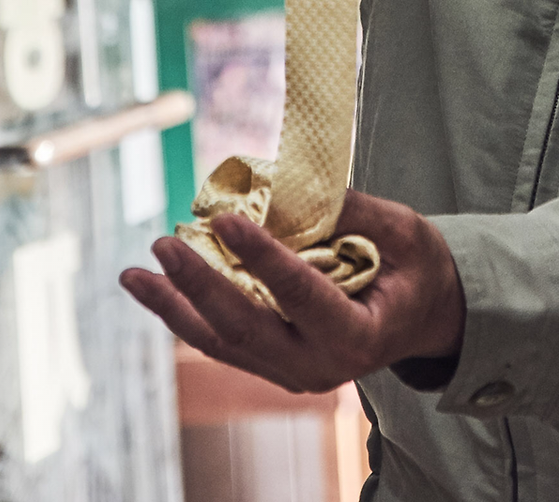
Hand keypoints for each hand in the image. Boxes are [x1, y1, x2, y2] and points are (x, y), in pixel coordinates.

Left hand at [120, 188, 465, 392]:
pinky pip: (222, 342)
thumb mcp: (405, 232)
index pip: (302, 296)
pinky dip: (185, 314)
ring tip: (135, 274)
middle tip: (165, 243)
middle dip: (200, 286)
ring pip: (222, 343)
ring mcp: (291, 373)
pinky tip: (154, 289)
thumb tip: (287, 185)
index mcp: (358, 336)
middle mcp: (319, 367)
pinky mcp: (273, 364)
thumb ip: (353, 212)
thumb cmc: (417, 269)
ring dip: (175, 306)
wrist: (423, 317)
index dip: (263, 257)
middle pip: (246, 329)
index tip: (226, 219)